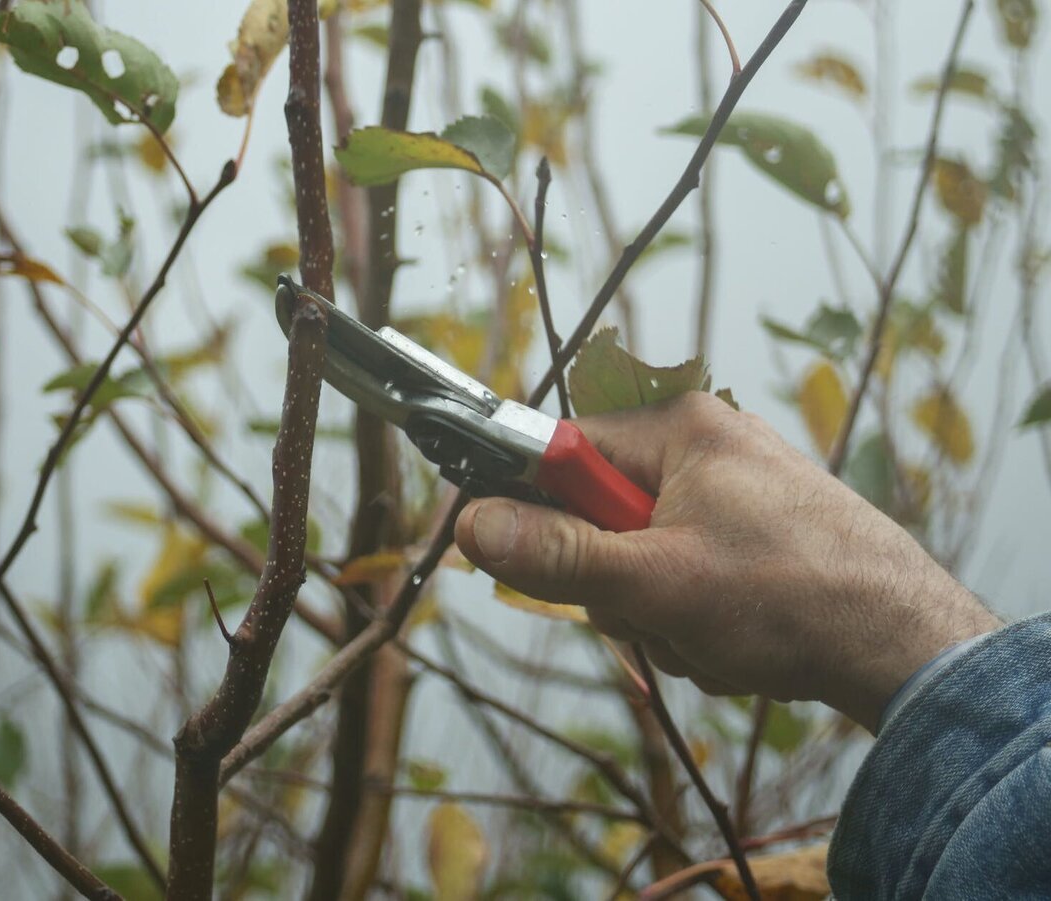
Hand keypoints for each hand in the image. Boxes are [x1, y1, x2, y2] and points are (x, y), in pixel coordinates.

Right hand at [455, 393, 1000, 731]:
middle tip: (656, 610)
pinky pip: (682, 578)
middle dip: (617, 584)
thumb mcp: (657, 582)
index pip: (563, 451)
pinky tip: (734, 641)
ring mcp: (730, 496)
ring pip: (639, 560)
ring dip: (657, 614)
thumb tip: (472, 526)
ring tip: (709, 633)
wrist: (906, 646)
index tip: (520, 554)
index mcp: (679, 429)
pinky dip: (693, 622)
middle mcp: (704, 449)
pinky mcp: (750, 538)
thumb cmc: (792, 597)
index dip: (535, 508)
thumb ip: (559, 555)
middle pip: (599, 516)